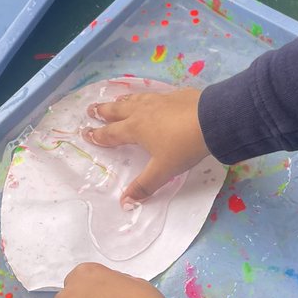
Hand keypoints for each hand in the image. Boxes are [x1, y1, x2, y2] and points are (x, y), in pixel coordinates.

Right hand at [82, 87, 207, 203]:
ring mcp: (159, 101)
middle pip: (118, 111)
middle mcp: (143, 112)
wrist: (212, 120)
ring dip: (122, 101)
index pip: (111, 133)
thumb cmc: (183, 146)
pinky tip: (151, 98)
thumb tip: (125, 203)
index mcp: (136, 129)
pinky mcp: (175, 95)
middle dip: (103, 111)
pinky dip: (145, 97)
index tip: (86, 133)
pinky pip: (154, 95)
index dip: (97, 135)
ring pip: (135, 99)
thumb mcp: (163, 170)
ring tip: (115, 100)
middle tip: (91, 109)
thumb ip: (144, 186)